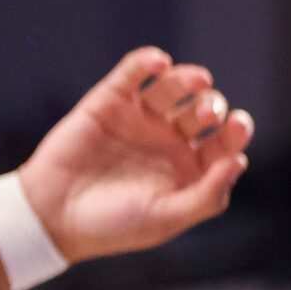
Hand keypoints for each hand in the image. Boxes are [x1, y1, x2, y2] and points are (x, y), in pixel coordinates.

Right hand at [15, 47, 254, 262]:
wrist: (51, 217)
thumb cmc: (110, 226)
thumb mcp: (164, 219)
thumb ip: (206, 197)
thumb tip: (239, 161)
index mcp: (186, 168)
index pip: (223, 142)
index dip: (236, 131)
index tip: (234, 129)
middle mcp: (167, 140)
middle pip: (204, 109)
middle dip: (212, 106)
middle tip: (206, 115)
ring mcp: (139, 118)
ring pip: (175, 86)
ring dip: (189, 79)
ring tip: (196, 82)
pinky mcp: (110, 101)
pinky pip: (134, 73)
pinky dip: (147, 62)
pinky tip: (158, 63)